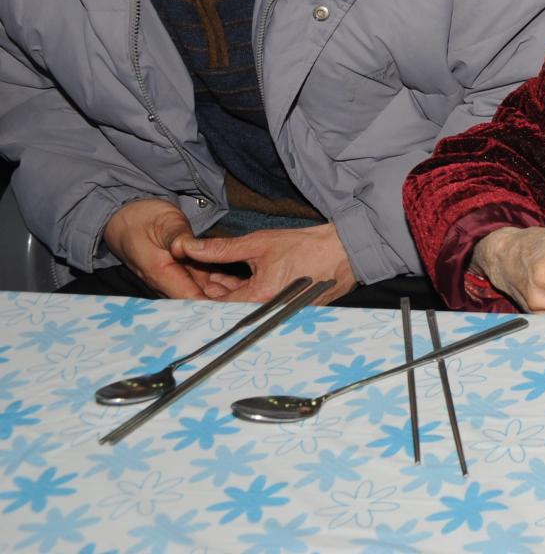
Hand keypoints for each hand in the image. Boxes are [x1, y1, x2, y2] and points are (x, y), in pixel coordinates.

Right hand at [103, 198, 242, 298]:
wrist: (130, 217)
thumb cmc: (143, 218)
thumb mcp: (163, 222)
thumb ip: (176, 236)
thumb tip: (183, 247)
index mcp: (161, 273)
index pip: (189, 296)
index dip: (212, 304)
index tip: (235, 307)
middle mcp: (170, 280)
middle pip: (200, 298)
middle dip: (225, 302)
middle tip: (253, 303)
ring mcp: (179, 276)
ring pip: (206, 291)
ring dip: (227, 294)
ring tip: (255, 296)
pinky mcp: (187, 270)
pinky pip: (207, 281)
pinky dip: (224, 283)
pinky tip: (246, 284)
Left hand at [174, 223, 356, 303]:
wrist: (345, 252)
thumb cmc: (306, 246)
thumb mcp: (259, 243)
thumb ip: (221, 249)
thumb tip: (189, 247)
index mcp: (258, 299)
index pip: (212, 306)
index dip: (195, 292)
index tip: (184, 281)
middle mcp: (267, 314)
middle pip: (225, 309)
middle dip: (208, 291)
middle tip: (197, 273)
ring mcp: (277, 315)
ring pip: (239, 308)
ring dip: (225, 293)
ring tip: (215, 274)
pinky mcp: (284, 312)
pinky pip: (254, 307)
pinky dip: (243, 294)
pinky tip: (235, 280)